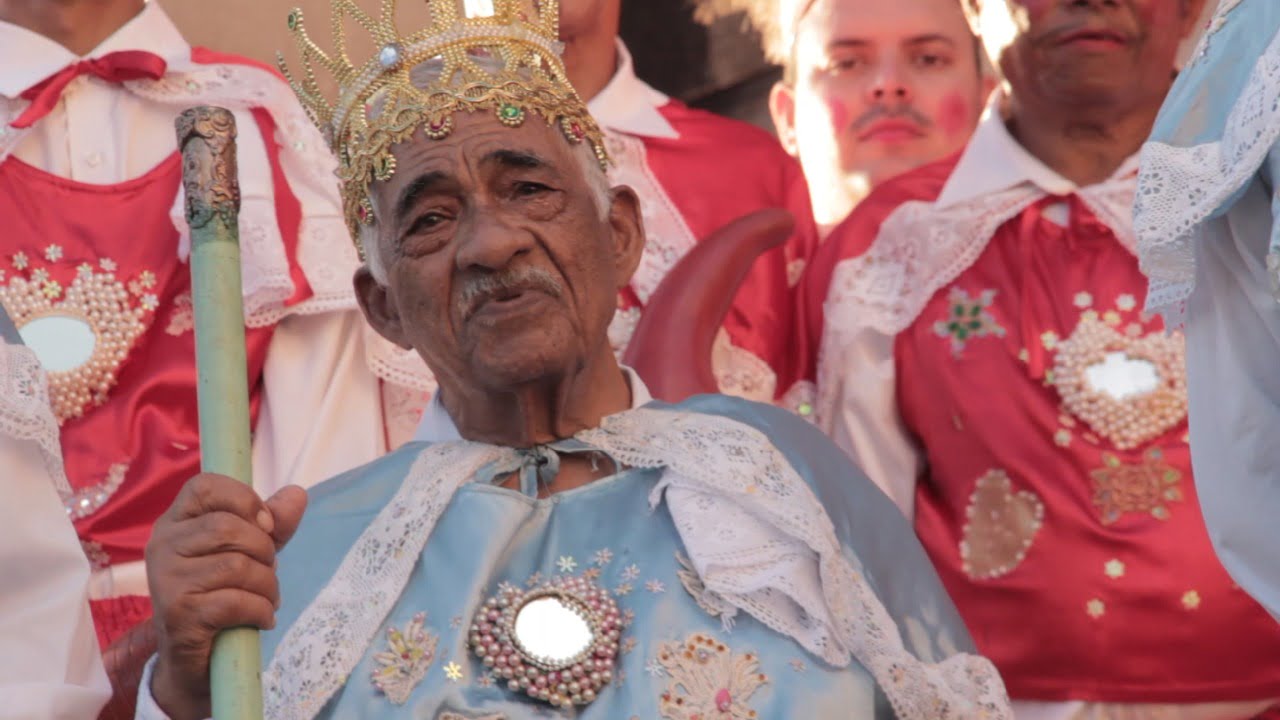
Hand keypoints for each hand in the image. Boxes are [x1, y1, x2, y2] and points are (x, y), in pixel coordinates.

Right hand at [145, 474, 306, 719]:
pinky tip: (261, 619)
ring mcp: (166, 580)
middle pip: (228, 527)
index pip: (204, 485)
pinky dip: (261, 610)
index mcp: (176, 521)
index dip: (244, 499)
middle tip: (266, 572)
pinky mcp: (178, 614)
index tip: (264, 525)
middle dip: (264, 551)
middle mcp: (162, 545)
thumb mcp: (251, 552)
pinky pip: (236, 601)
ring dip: (267, 585)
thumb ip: (272, 523)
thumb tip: (297, 493)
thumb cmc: (221, 594)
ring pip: (237, 565)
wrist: (194, 660)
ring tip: (266, 599)